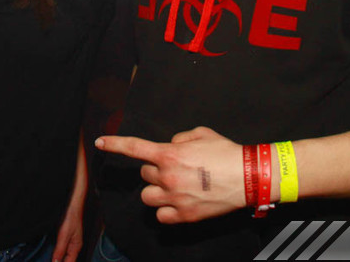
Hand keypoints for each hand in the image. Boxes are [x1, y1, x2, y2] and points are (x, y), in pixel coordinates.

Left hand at [52, 201, 82, 261]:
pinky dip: (59, 253)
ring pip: (65, 256)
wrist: (72, 207)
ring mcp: (71, 242)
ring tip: (52, 259)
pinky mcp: (68, 237)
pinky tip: (54, 253)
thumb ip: (60, 250)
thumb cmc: (71, 219)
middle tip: (52, 261)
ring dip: (59, 258)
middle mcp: (74, 246)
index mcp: (76, 248)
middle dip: (59, 261)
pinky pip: (64, 249)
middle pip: (67, 260)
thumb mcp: (63, 236)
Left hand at [95, 126, 244, 223]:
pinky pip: (161, 215)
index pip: (134, 148)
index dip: (114, 144)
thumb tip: (172, 146)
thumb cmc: (227, 153)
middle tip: (176, 168)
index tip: (101, 142)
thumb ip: (179, 138)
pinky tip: (179, 202)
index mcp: (169, 154)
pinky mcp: (184, 215)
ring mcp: (174, 198)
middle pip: (145, 174)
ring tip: (175, 187)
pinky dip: (166, 209)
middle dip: (156, 170)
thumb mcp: (201, 133)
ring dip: (157, 190)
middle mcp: (168, 176)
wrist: (248, 177)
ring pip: (147, 196)